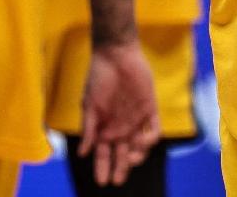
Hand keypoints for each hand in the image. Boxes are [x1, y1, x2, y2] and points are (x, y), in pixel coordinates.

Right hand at [79, 40, 159, 186]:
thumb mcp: (89, 104)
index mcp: (104, 128)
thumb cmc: (99, 78)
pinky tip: (141, 142)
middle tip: (118, 180)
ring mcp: (136, 119)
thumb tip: (83, 153)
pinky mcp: (150, 109)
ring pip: (139, 147)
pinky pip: (153, 130)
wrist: (115, 55)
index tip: (102, 181)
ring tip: (130, 158)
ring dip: (136, 156)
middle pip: (122, 155)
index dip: (102, 168)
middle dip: (120, 169)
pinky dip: (149, 140)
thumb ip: (89, 129)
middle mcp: (121, 127)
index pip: (103, 154)